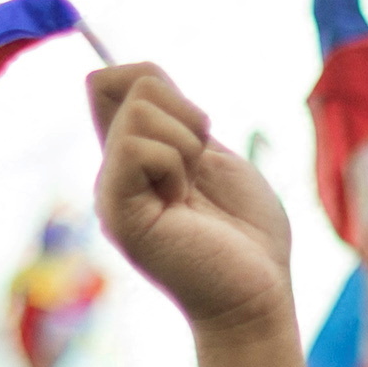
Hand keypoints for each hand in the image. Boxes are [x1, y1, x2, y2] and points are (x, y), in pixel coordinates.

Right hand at [87, 63, 295, 347]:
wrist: (257, 295)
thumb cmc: (246, 236)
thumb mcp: (215, 156)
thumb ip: (177, 119)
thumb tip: (140, 72)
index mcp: (134, 156)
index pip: (110, 80)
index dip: (152, 79)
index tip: (196, 128)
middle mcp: (114, 170)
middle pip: (125, 80)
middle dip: (185, 112)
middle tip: (201, 169)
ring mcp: (111, 190)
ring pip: (139, 109)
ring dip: (187, 142)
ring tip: (193, 192)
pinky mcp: (117, 211)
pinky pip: (137, 146)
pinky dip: (176, 164)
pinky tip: (182, 202)